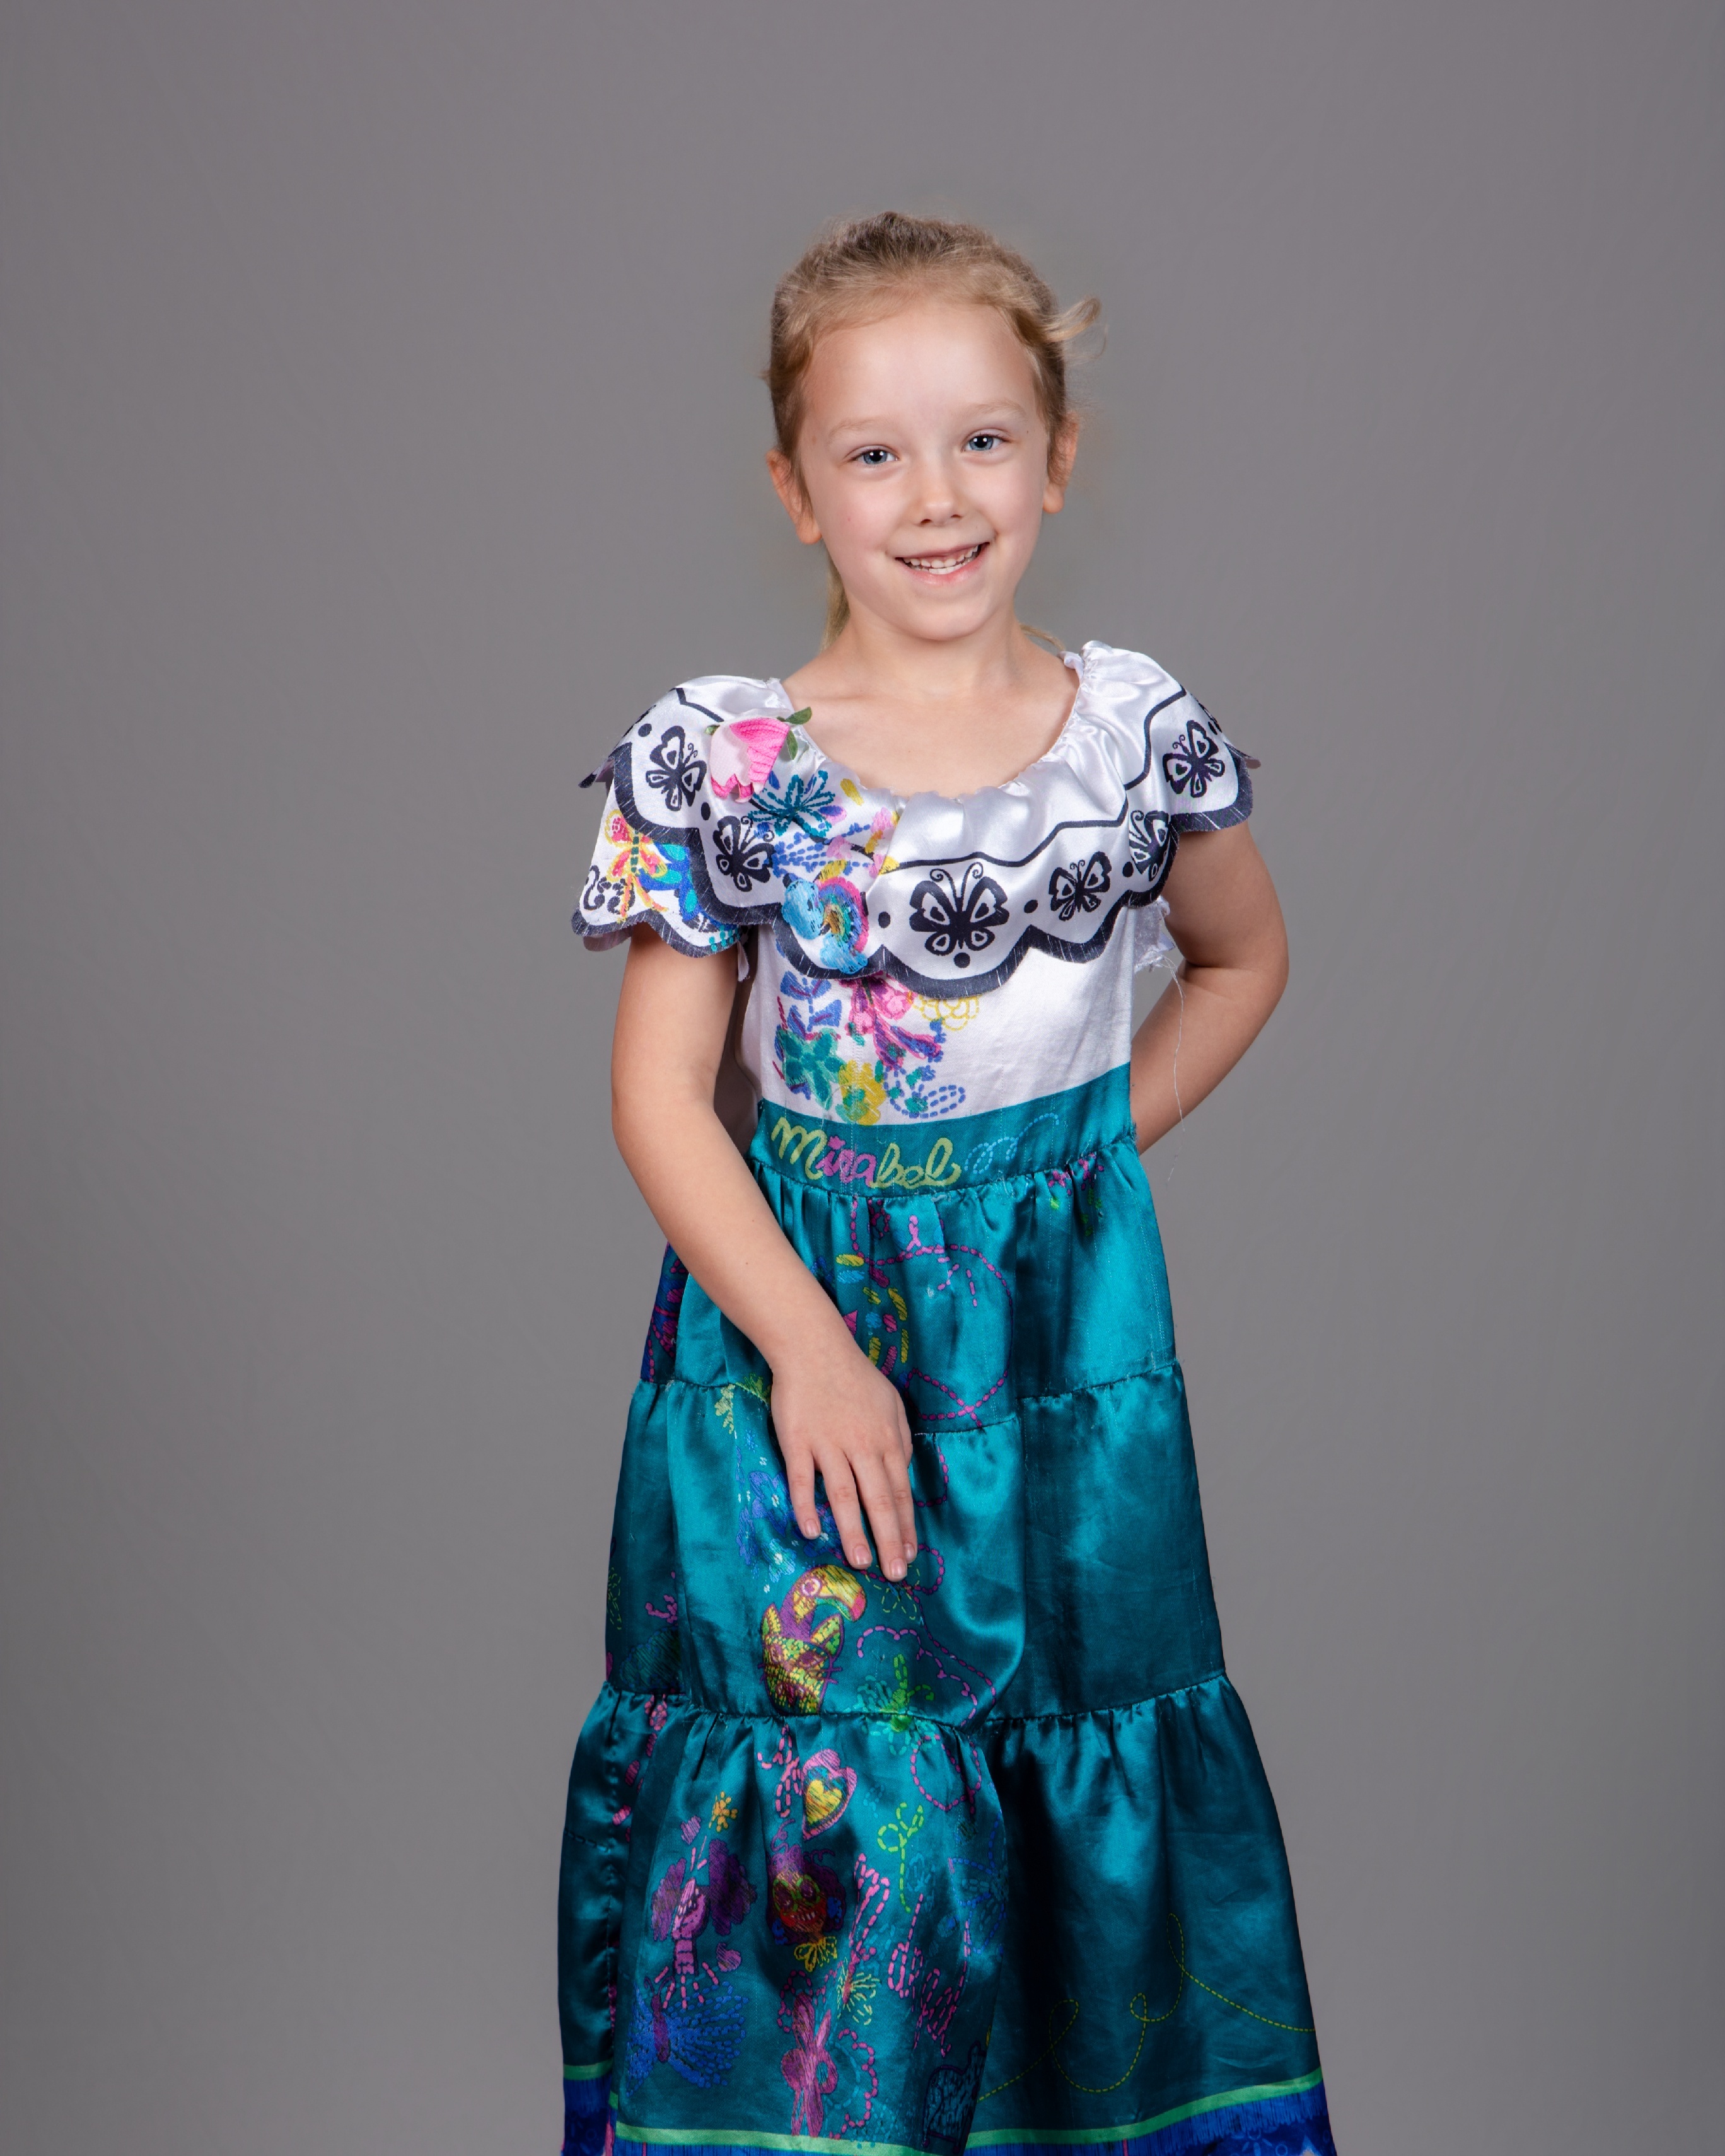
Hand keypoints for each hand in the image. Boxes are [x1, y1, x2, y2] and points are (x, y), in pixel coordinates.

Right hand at [769, 1330, 917, 1582]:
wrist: (814, 1348)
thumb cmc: (855, 1377)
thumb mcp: (892, 1404)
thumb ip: (901, 1439)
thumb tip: (905, 1473)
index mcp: (887, 1439)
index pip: (900, 1491)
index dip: (906, 1526)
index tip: (910, 1555)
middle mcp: (862, 1445)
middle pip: (879, 1500)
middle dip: (888, 1540)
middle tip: (894, 1574)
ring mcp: (829, 1444)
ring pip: (844, 1495)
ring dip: (853, 1532)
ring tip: (861, 1562)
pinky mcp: (798, 1441)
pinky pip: (803, 1479)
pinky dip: (807, 1505)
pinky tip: (812, 1531)